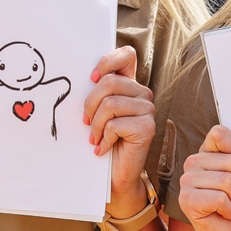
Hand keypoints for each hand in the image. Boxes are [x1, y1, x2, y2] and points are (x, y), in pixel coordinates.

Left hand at [83, 46, 154, 214]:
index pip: (126, 55)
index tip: (91, 78)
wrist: (115, 175)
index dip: (107, 61)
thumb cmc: (103, 141)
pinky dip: (104, 139)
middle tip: (87, 124)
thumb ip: (96, 93)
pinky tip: (104, 148)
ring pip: (110, 104)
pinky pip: (115, 125)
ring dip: (96, 125)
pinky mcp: (147, 127)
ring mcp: (148, 110)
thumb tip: (82, 78)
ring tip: (95, 138)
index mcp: (130, 85)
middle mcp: (142, 94)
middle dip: (90, 105)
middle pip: (109, 82)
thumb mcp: (97, 112)